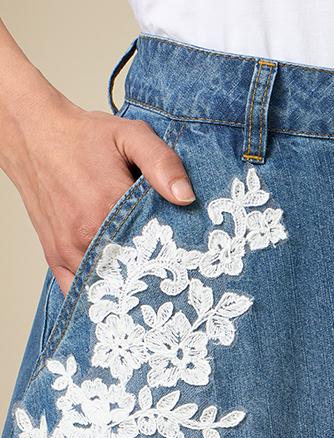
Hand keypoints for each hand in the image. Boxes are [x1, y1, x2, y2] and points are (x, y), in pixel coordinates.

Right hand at [0, 20, 194, 294]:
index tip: (185, 257)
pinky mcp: (55, 258)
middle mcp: (85, 236)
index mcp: (106, 207)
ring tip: (147, 282)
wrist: (34, 136)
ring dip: (126, 288)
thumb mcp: (130, 136)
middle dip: (153, 276)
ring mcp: (68, 251)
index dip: (172, 256)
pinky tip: (116, 288)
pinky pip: (78, 291)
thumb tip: (186, 197)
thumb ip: (162, 163)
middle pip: (131, 273)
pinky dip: (99, 293)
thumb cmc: (82, 137)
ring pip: (106, 286)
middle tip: (171, 274)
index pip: (153, 248)